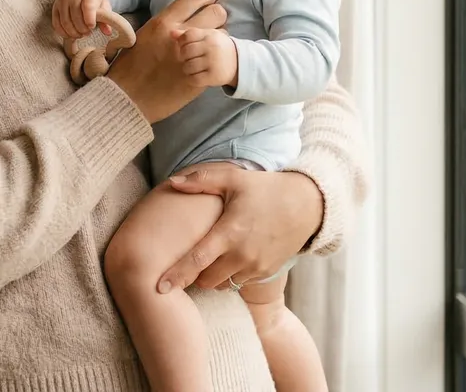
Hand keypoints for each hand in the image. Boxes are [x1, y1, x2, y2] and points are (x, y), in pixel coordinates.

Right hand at [52, 0, 109, 39]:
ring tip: (80, 35)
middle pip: (75, 16)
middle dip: (82, 29)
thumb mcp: (104, 5)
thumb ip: (106, 19)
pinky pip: (56, 22)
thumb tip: (108, 32)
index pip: (87, 7)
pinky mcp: (55, 6)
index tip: (92, 27)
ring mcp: (63, 1)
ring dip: (72, 32)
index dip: (89, 19)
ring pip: (65, 21)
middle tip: (87, 33)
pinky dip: (62, 32)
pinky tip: (70, 35)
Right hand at [107, 0, 227, 122]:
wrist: (127, 98)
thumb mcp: (143, 36)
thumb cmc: (130, 67)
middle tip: (211, 24)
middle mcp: (180, 35)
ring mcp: (191, 56)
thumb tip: (178, 20)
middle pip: (216, 12)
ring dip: (218, 37)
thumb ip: (164, 26)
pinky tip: (208, 61)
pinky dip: (215, 58)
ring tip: (209, 44)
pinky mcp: (198, 76)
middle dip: (217, 16)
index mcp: (164, 23)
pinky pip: (217, 59)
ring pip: (222, 35)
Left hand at [156, 164, 324, 292]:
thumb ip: (201, 181)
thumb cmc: (265, 188)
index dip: (176, 276)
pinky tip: (228, 260)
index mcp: (230, 232)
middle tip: (187, 263)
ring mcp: (256, 266)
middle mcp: (243, 255)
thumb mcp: (234, 178)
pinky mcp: (266, 272)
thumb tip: (171, 182)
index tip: (158, 288)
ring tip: (208, 261)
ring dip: (212, 277)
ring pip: (223, 284)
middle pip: (206, 279)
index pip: (196, 260)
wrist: (307, 205)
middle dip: (193, 276)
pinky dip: (229, 276)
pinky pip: (239, 283)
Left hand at [175, 27, 236, 87]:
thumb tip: (171, 33)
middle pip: (186, 51)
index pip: (188, 36)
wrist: (238, 62)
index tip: (184, 46)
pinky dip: (192, 79)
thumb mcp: (206, 36)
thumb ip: (188, 34)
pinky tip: (196, 75)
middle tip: (187, 58)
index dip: (182, 42)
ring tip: (192, 67)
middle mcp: (212, 47)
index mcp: (209, 35)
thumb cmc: (216, 46)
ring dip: (187, 68)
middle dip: (183, 56)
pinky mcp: (214, 76)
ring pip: (188, 66)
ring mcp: (214, 62)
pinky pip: (194, 79)